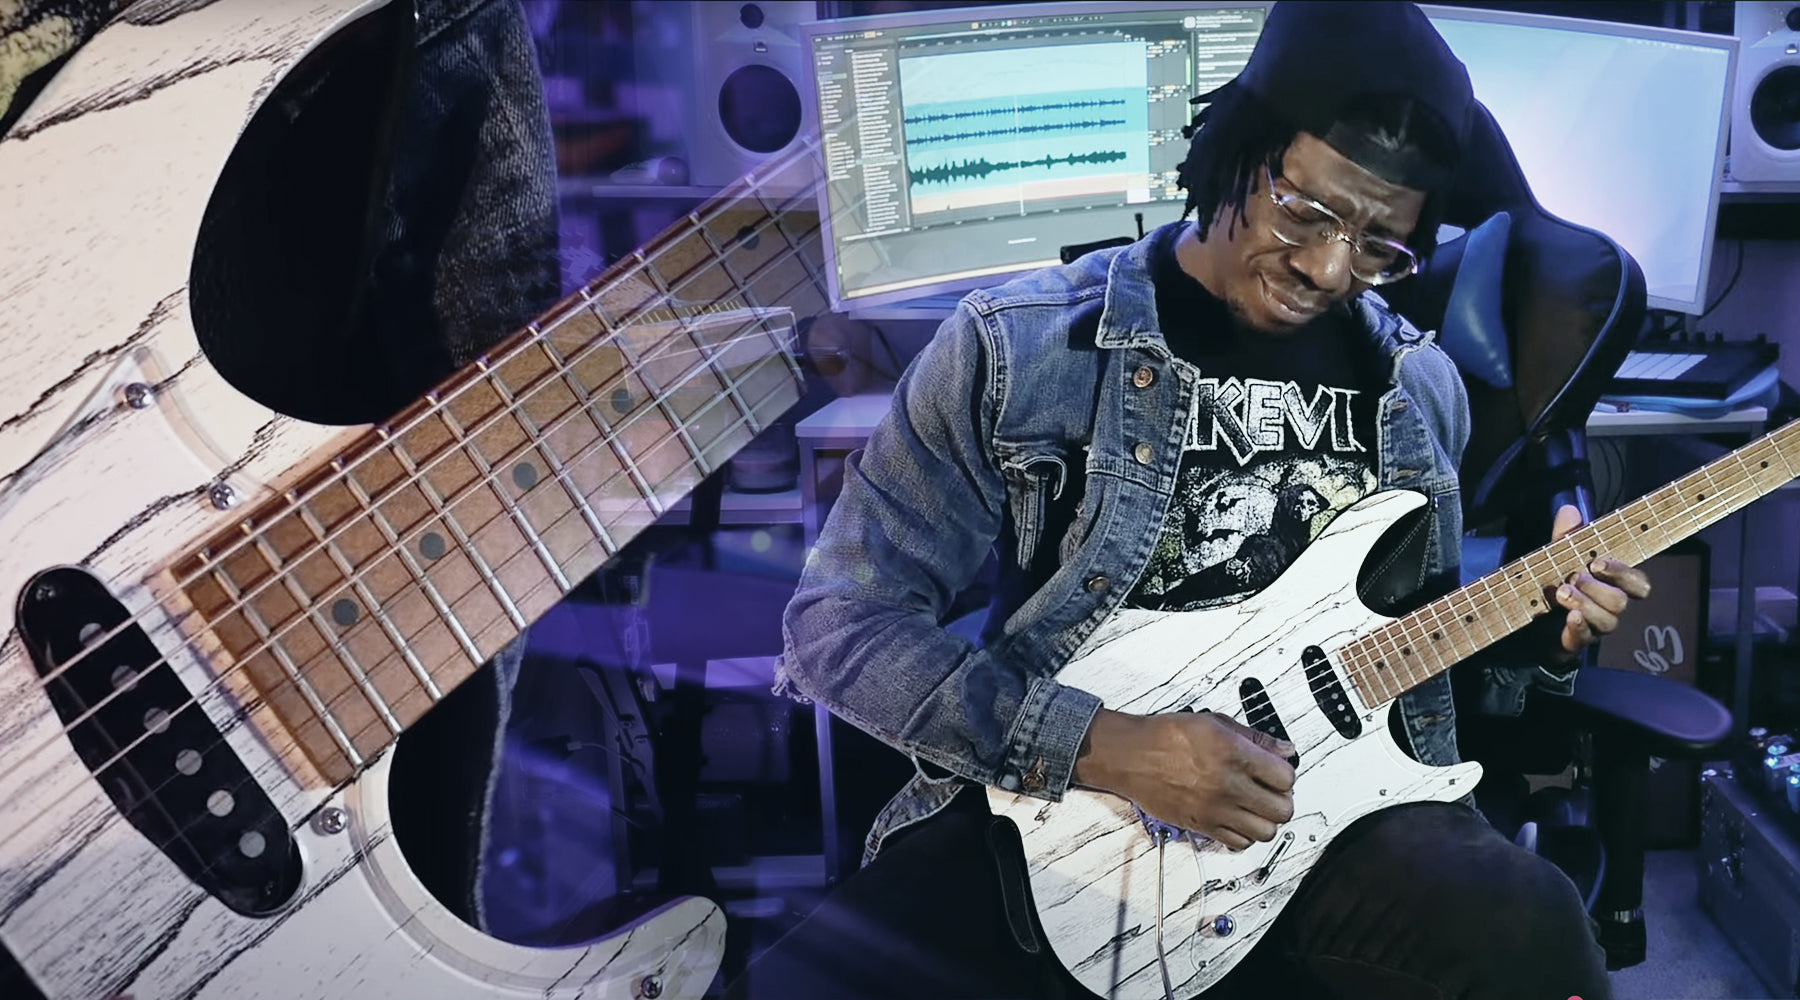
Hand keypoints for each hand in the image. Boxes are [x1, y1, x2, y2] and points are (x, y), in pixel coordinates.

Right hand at [1072, 708, 1294, 849]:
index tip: (1277, 772)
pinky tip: (1237, 818)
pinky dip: (1244, 835)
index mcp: (1234, 754)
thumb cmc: (1165, 736)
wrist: (1131, 756)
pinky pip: (1239, 843)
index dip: (1285, 775)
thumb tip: (1283, 749)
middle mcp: (1228, 785)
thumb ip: (1253, 737)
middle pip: (1282, 809)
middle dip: (1281, 799)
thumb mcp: (1214, 722)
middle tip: (1270, 791)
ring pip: (1266, 832)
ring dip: (1265, 820)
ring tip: (1255, 807)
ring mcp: (1216, 809)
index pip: (1286, 777)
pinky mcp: (1203, 826)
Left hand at [1544, 503, 1652, 662]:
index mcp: (1612, 586)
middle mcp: (1609, 608)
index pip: (1639, 584)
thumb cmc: (1553, 583)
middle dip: (1598, 588)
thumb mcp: (1557, 557)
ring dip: (1585, 605)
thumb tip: (1570, 510)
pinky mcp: (1575, 642)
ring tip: (1562, 593)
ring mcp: (1595, 628)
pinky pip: (1585, 640)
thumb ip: (1566, 537)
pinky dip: (1579, 628)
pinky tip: (1570, 617)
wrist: (1527, 621)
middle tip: (1574, 578)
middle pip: (1621, 602)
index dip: (1624, 574)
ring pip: (1608, 621)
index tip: (1598, 563)